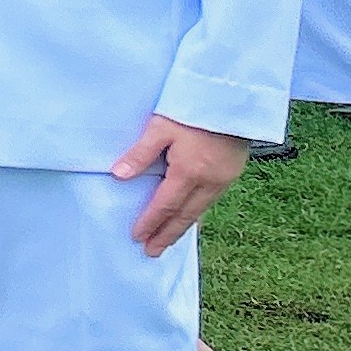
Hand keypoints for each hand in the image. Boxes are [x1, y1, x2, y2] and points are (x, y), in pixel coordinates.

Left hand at [113, 112, 250, 256]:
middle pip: (184, 215)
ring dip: (183, 227)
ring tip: (168, 240)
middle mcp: (209, 181)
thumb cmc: (193, 109)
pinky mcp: (232, 173)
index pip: (165, 205)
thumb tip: (118, 176)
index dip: (150, 223)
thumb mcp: (160, 127)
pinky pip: (212, 201)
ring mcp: (224, 179)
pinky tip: (191, 217)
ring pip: (200, 210)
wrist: (233, 98)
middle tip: (152, 252)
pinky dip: (198, 213)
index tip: (137, 237)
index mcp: (189, 172)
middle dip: (167, 235)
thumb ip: (140, 154)